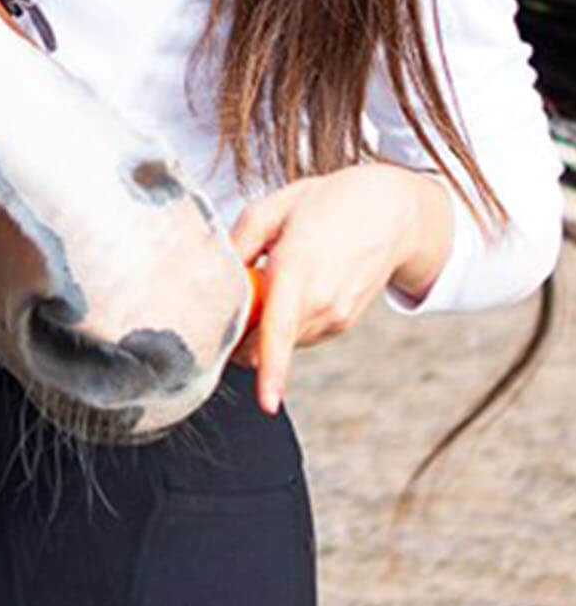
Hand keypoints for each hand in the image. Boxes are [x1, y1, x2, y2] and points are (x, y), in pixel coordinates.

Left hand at [230, 163, 452, 415]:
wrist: (389, 214)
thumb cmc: (329, 203)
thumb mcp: (275, 206)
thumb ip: (239, 241)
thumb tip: (215, 270)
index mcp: (298, 267)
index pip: (280, 328)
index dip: (271, 367)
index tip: (266, 401)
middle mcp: (321, 301)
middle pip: (269, 344)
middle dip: (241, 336)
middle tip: (231, 301)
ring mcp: (336, 317)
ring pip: (284, 343)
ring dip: (265, 329)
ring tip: (271, 279)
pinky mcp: (342, 325)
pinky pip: (301, 336)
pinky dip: (286, 325)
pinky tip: (293, 288)